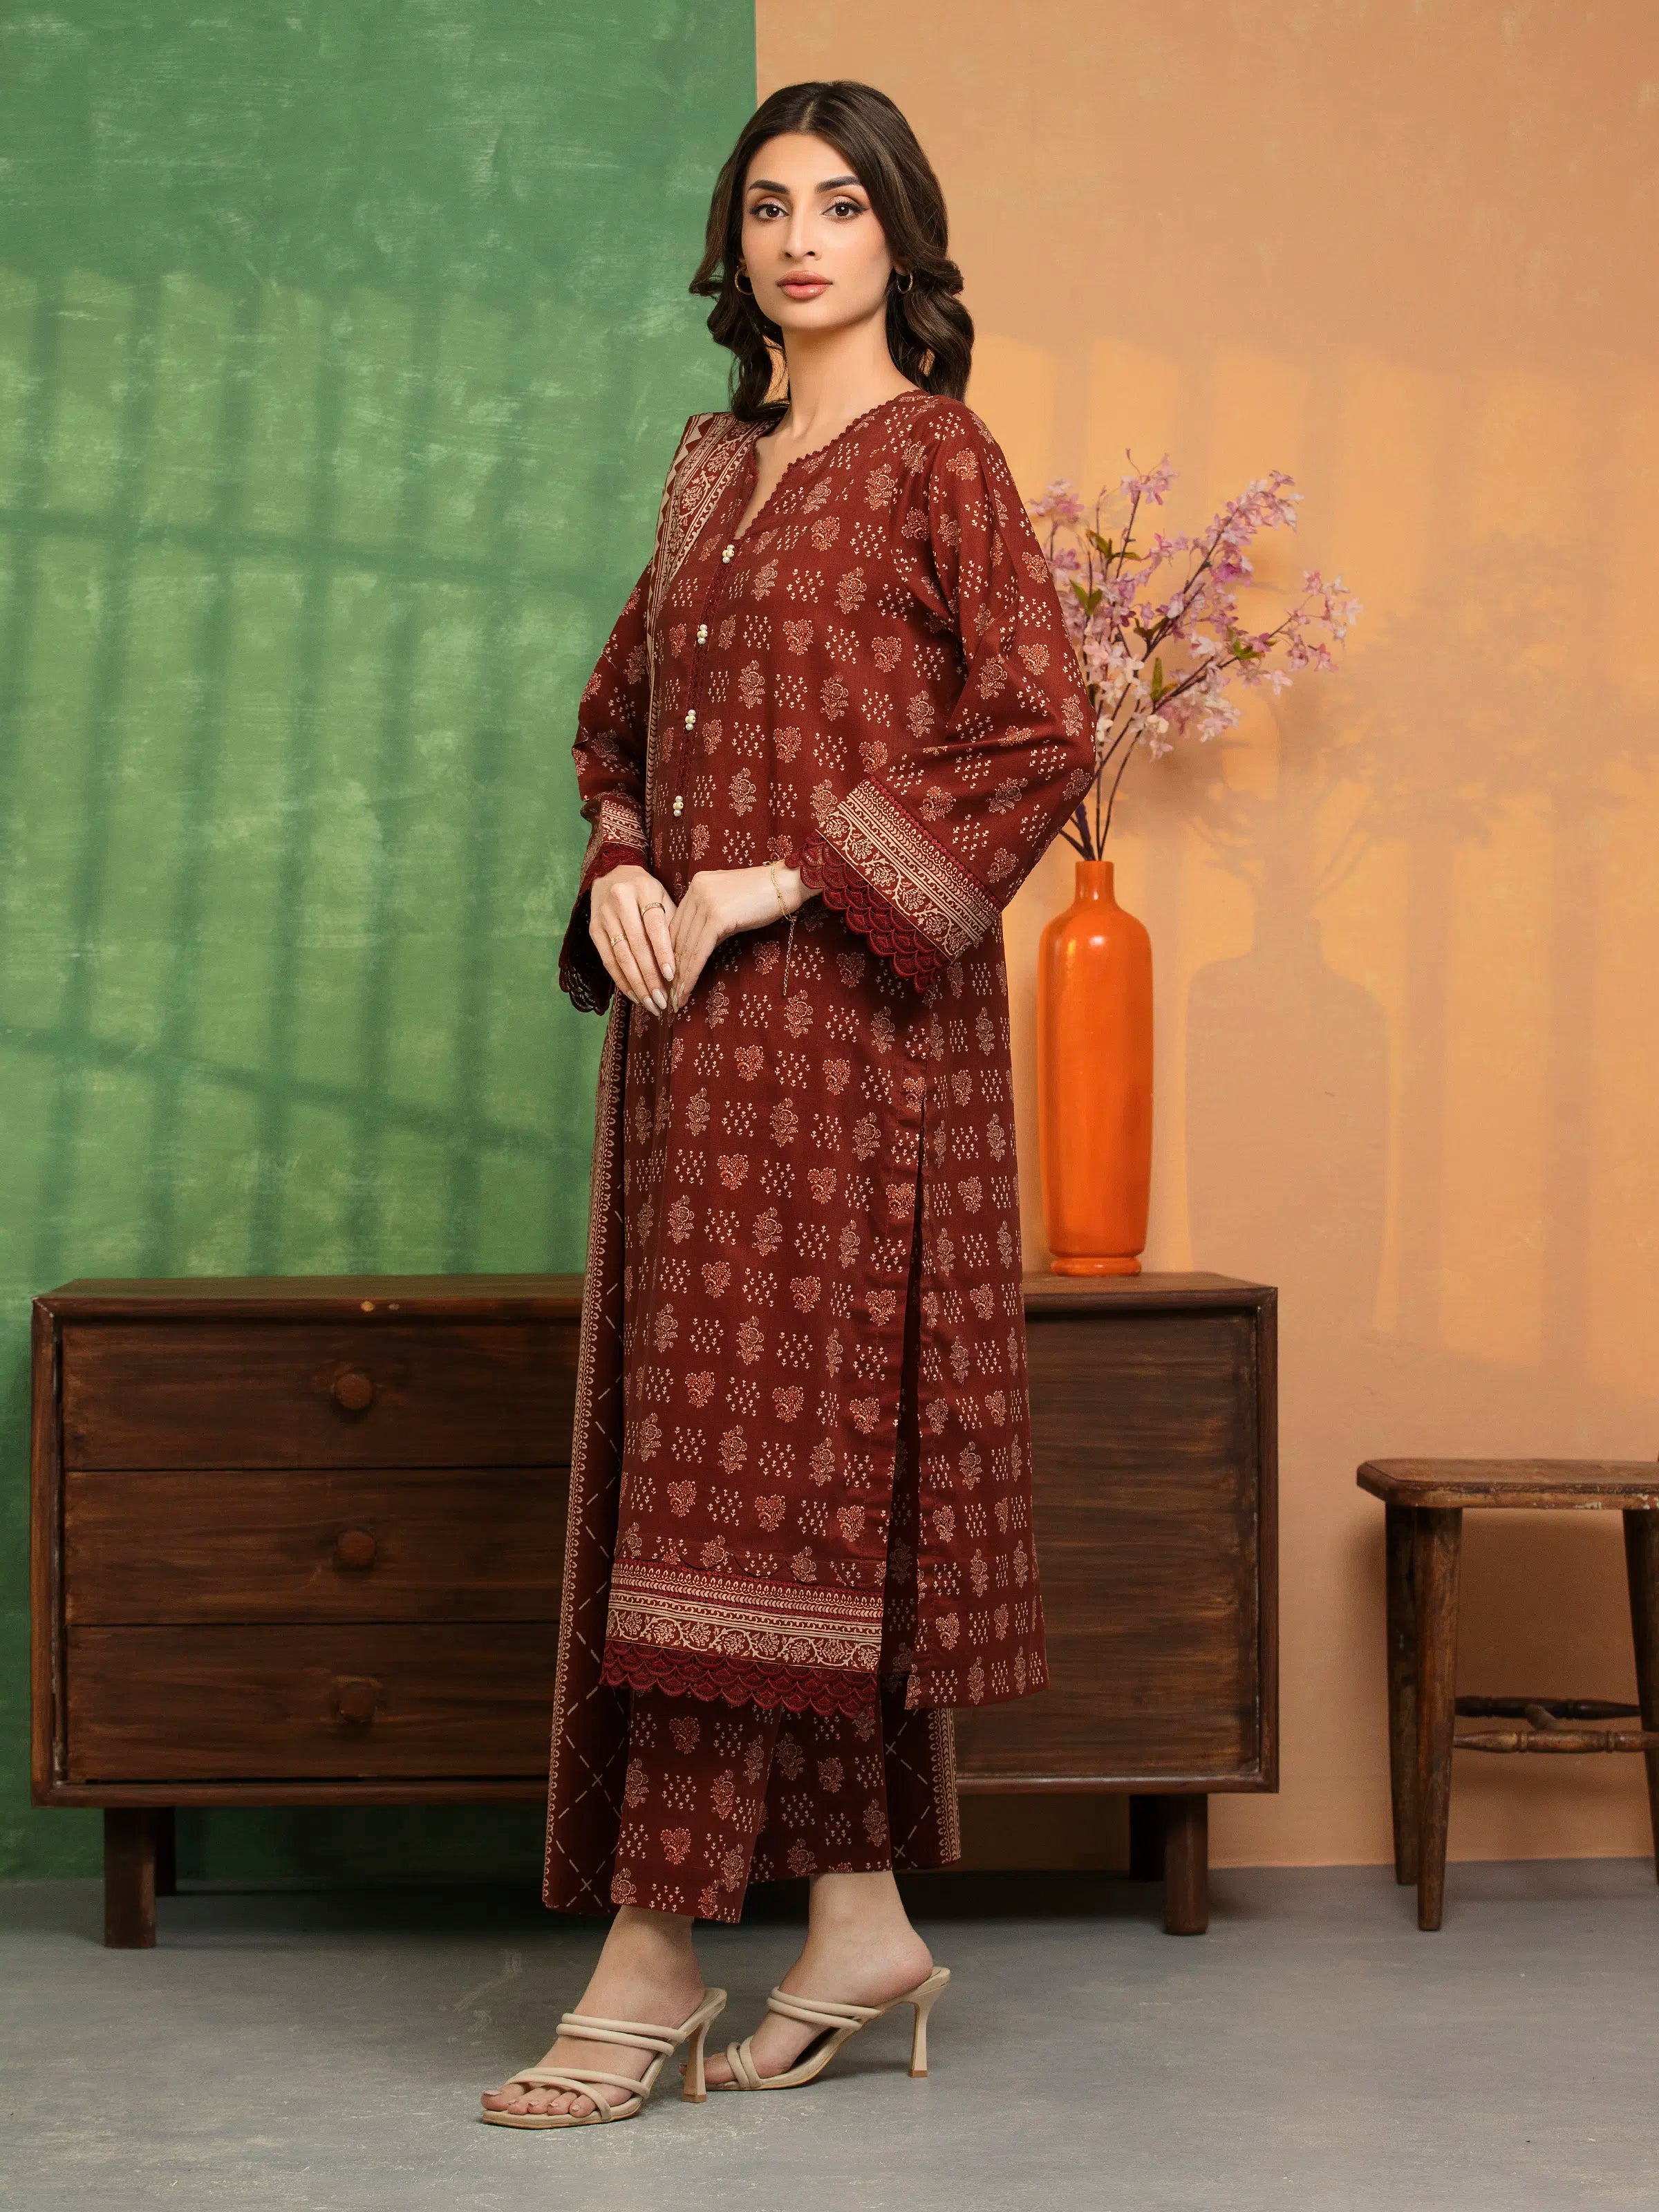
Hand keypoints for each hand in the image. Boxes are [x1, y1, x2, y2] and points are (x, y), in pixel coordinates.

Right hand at [590, 863, 677, 1012]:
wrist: (612, 873)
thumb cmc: (647, 891)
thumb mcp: (663, 897)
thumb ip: (673, 924)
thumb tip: (683, 963)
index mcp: (644, 890)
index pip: (654, 926)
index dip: (663, 952)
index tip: (673, 976)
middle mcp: (620, 901)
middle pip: (637, 945)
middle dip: (651, 977)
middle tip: (663, 1001)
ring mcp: (604, 916)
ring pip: (621, 956)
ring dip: (637, 984)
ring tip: (651, 1004)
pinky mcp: (593, 929)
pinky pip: (608, 960)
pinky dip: (621, 980)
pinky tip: (634, 995)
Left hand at [667, 864, 807, 1012]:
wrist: (788, 882)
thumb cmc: (766, 897)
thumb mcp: (731, 906)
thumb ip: (712, 920)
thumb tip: (699, 947)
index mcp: (697, 885)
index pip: (677, 925)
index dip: (669, 953)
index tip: (668, 976)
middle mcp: (696, 890)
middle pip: (677, 937)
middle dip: (671, 969)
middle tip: (667, 994)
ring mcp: (705, 902)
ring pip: (686, 947)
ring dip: (679, 977)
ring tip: (676, 999)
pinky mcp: (717, 916)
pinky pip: (700, 951)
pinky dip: (692, 973)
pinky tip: (687, 989)